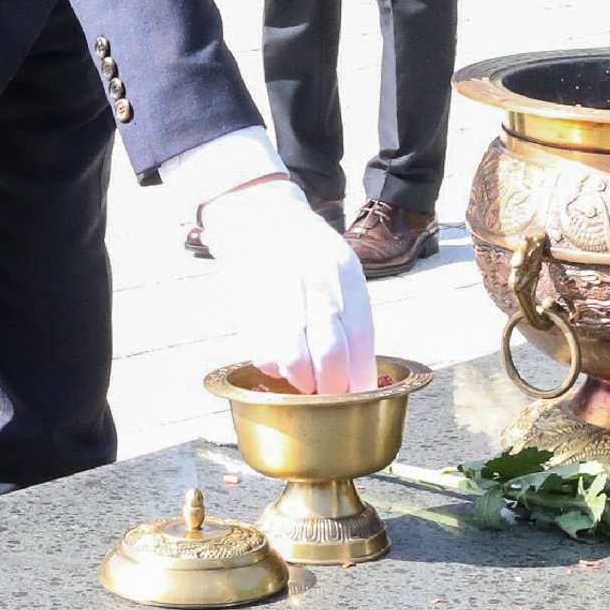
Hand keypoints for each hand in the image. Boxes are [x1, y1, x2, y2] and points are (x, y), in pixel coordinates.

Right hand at [200, 174, 375, 394]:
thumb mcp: (340, 268)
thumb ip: (351, 314)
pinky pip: (264, 354)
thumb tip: (360, 374)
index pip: (360, 336)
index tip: (359, 394)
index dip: (360, 374)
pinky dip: (274, 367)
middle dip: (333, 388)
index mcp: (344, 272)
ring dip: (301, 382)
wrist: (257, 215)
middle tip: (330, 395)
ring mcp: (279, 292)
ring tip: (304, 381)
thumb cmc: (307, 251)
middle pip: (330, 355)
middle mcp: (313, 280)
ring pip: (294, 361)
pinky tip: (279, 359)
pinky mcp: (248, 304)